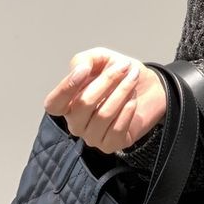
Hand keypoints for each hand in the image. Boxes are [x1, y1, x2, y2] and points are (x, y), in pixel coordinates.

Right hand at [43, 47, 166, 152]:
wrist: (150, 88)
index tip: (85, 69)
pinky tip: (133, 99)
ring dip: (122, 92)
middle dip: (107, 81)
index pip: (53, 104)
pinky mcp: (111, 144)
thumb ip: (84, 59)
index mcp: (68, 103)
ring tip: (133, 78)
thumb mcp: (101, 59)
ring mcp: (92, 136)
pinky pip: (117, 129)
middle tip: (125, 67)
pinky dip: (128, 110)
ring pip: (103, 115)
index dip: (65, 88)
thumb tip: (79, 69)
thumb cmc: (121, 75)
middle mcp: (76, 123)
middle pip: (83, 104)